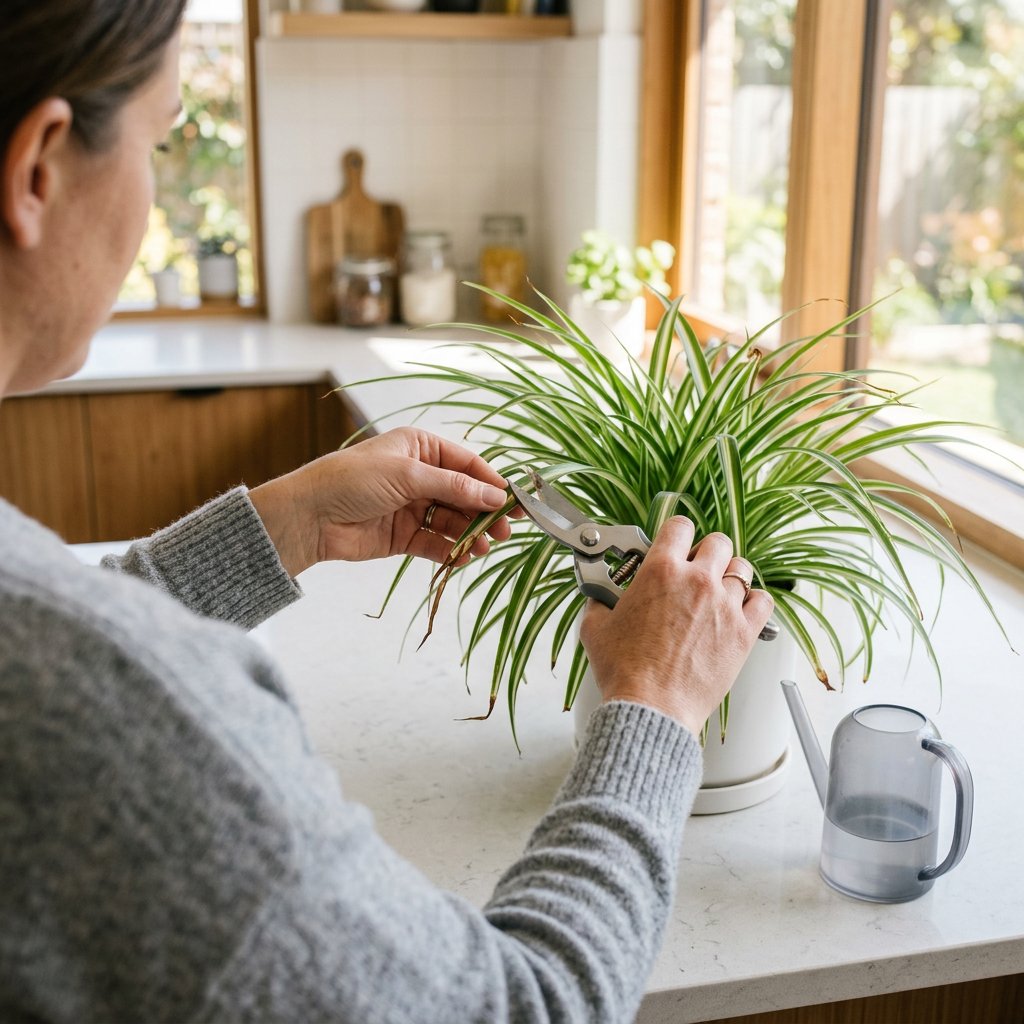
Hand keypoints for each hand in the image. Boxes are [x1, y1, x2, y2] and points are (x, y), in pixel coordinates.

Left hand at [249, 427, 513, 576]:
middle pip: (464, 495)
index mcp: (420, 448)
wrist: (309, 516)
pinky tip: (462, 558)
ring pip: (453, 521)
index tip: (514, 500)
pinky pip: (436, 543)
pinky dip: (450, 551)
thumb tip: (495, 496)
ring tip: (484, 547)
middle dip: (485, 513)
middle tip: (506, 530)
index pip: (467, 464)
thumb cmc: (351, 480)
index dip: (492, 483)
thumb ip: (454, 488)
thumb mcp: (408, 476)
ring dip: (470, 534)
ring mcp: (413, 507)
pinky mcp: (404, 536)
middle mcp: (420, 476)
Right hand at [579, 516, 773, 737]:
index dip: (676, 533)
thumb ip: (599, 603)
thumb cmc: (625, 671)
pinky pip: (763, 600)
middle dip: (706, 551)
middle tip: (696, 569)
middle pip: (718, 542)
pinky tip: (739, 609)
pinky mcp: (744, 632)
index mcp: (660, 571)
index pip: (679, 526)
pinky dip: (754, 600)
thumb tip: (599, 599)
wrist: (652, 706)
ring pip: (742, 568)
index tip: (674, 543)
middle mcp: (697, 581)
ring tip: (718, 590)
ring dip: (730, 574)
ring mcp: (724, 605)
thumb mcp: (596, 628)